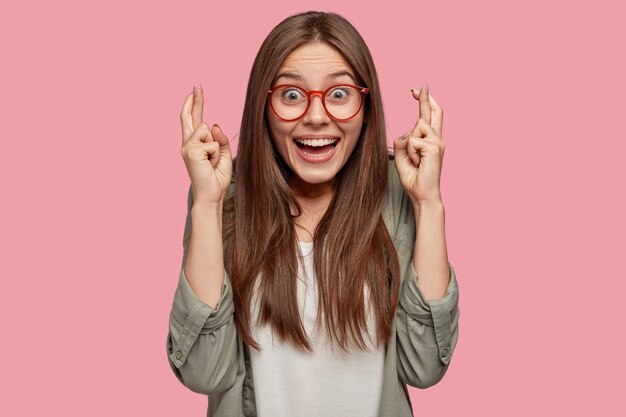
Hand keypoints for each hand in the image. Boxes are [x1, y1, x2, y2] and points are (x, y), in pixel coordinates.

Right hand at [180, 85, 232, 203]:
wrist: (211, 195)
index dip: (195, 104)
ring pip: (207, 129)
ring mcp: (187, 147)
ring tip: (212, 161)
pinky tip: (210, 164)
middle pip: (190, 116)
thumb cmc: (216, 178)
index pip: (194, 120)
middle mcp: (187, 143)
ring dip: (216, 146)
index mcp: (195, 144)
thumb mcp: (223, 155)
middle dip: (195, 100)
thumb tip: (215, 124)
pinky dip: (216, 153)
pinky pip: (212, 142)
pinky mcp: (191, 151)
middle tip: (197, 85)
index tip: (196, 90)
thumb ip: (220, 139)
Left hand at [393, 85, 444, 204]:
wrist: (423, 194)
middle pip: (432, 112)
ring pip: (415, 129)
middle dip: (424, 98)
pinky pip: (413, 140)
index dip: (424, 101)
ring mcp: (438, 142)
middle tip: (418, 86)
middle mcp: (437, 139)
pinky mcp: (435, 147)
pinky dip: (410, 153)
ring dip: (409, 146)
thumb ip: (403, 142)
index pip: (428, 116)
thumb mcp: (403, 156)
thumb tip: (407, 133)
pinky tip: (418, 163)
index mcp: (430, 140)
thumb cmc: (414, 178)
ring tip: (415, 161)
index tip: (417, 90)